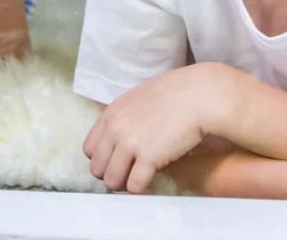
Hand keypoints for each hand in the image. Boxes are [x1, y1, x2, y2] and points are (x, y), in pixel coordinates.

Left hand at [84, 63, 224, 192]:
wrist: (197, 95)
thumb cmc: (174, 95)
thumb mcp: (138, 99)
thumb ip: (124, 117)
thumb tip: (120, 137)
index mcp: (111, 113)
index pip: (89, 148)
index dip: (102, 159)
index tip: (115, 163)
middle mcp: (115, 128)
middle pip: (97, 168)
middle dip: (111, 174)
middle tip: (127, 175)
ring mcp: (130, 143)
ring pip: (112, 181)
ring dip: (125, 185)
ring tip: (138, 181)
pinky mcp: (148, 158)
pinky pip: (134, 186)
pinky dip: (141, 190)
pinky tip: (150, 184)